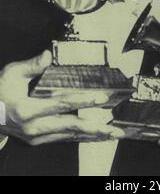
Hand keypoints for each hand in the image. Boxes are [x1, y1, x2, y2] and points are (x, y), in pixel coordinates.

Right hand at [0, 51, 123, 145]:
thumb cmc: (0, 92)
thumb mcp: (11, 74)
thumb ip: (32, 65)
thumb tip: (49, 54)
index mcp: (28, 109)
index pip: (62, 104)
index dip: (84, 100)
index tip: (103, 98)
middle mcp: (34, 127)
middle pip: (71, 127)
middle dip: (95, 128)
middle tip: (114, 128)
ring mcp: (36, 136)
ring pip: (70, 135)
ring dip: (92, 135)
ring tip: (111, 134)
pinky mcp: (38, 139)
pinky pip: (64, 138)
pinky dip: (80, 136)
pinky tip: (94, 135)